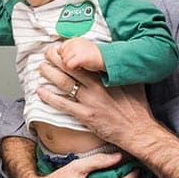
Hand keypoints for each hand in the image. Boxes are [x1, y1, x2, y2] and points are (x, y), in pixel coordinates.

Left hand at [37, 47, 157, 149]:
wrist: (138, 130)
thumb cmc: (136, 107)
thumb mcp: (134, 82)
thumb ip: (121, 70)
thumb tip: (116, 58)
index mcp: (107, 76)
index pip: (85, 59)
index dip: (71, 52)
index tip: (63, 47)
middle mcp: (97, 86)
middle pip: (71, 68)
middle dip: (56, 58)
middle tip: (47, 53)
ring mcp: (90, 100)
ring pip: (65, 83)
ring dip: (50, 74)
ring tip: (42, 67)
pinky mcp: (86, 115)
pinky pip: (64, 104)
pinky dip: (50, 97)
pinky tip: (40, 92)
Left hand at [58, 38, 104, 72]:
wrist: (105, 57)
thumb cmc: (92, 54)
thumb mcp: (80, 47)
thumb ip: (69, 48)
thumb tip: (56, 53)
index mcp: (74, 40)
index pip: (60, 49)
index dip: (64, 56)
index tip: (72, 58)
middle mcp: (74, 43)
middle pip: (61, 56)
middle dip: (67, 60)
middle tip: (77, 61)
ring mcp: (77, 49)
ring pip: (64, 61)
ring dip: (70, 65)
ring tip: (79, 64)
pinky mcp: (80, 57)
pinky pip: (69, 65)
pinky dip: (74, 68)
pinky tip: (80, 67)